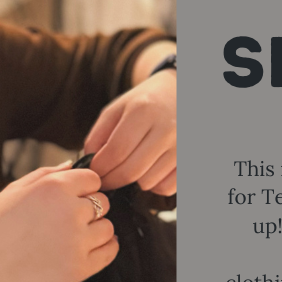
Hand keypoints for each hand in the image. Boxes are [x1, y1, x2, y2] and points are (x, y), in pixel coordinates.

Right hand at [0, 164, 117, 281]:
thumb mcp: (13, 190)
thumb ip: (47, 174)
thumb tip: (73, 166)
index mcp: (55, 187)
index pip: (93, 179)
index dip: (83, 188)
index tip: (71, 198)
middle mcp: (71, 211)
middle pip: (103, 203)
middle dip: (90, 209)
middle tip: (67, 220)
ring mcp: (78, 241)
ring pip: (108, 227)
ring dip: (96, 230)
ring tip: (72, 237)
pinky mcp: (80, 268)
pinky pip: (110, 252)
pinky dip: (103, 249)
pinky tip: (85, 248)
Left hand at [84, 70, 175, 193]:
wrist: (180, 93)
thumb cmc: (144, 103)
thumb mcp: (116, 109)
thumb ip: (98, 135)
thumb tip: (91, 165)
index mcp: (144, 110)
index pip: (116, 151)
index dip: (100, 168)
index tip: (94, 172)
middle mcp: (167, 128)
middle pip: (131, 171)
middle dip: (112, 180)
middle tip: (105, 179)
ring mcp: (183, 146)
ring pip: (148, 183)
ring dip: (134, 181)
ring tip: (131, 167)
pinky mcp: (191, 160)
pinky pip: (167, 188)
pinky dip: (154, 185)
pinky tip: (150, 171)